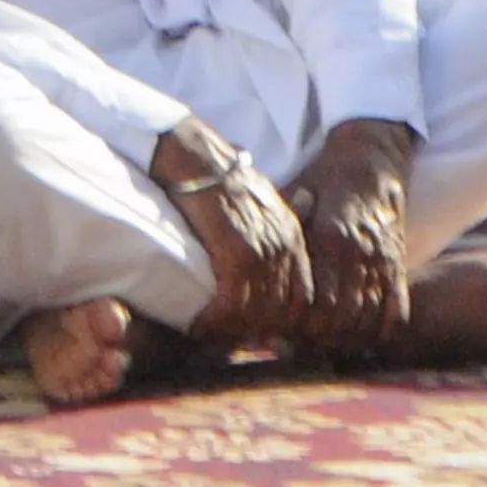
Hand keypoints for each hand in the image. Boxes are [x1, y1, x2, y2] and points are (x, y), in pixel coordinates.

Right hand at [148, 119, 309, 342]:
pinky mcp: (238, 252)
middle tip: (228, 335)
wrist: (188, 150)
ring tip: (210, 330)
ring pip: (262, 309)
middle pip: (284, 307)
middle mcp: (284, 243)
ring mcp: (264, 248)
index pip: (298, 293)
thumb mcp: (248, 205)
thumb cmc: (210, 176)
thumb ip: (259, 232)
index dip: (275, 315)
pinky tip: (200, 323)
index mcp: (290, 234)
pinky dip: (218, 318)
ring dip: (236, 326)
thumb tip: (257, 256)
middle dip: (259, 326)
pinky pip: (236, 301)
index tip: (251, 326)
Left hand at [282, 121, 413, 351]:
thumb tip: (242, 264)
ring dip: (342, 338)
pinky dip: (377, 331)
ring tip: (317, 343)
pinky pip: (394, 312)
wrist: (370, 159)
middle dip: (315, 335)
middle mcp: (360, 252)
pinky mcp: (397, 266)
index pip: (316, 300)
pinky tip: (355, 337)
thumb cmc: (323, 177)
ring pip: (366, 320)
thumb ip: (277, 230)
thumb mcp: (292, 196)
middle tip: (293, 343)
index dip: (295, 323)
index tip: (276, 330)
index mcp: (331, 236)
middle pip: (339, 317)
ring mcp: (383, 261)